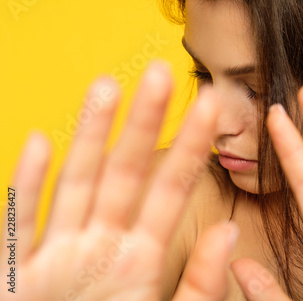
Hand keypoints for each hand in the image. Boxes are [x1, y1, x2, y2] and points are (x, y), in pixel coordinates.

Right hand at [1, 62, 237, 300]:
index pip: (172, 190)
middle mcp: (101, 245)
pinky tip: (37, 141)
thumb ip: (200, 282)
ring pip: (76, 183)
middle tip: (163, 72)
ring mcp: (57, 254)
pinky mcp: (15, 273)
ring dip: (89, 136)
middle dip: (144, 124)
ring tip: (107, 87)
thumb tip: (231, 231)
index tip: (211, 107)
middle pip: (126, 173)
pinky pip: (19, 224)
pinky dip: (26, 186)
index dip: (191, 147)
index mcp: (141, 258)